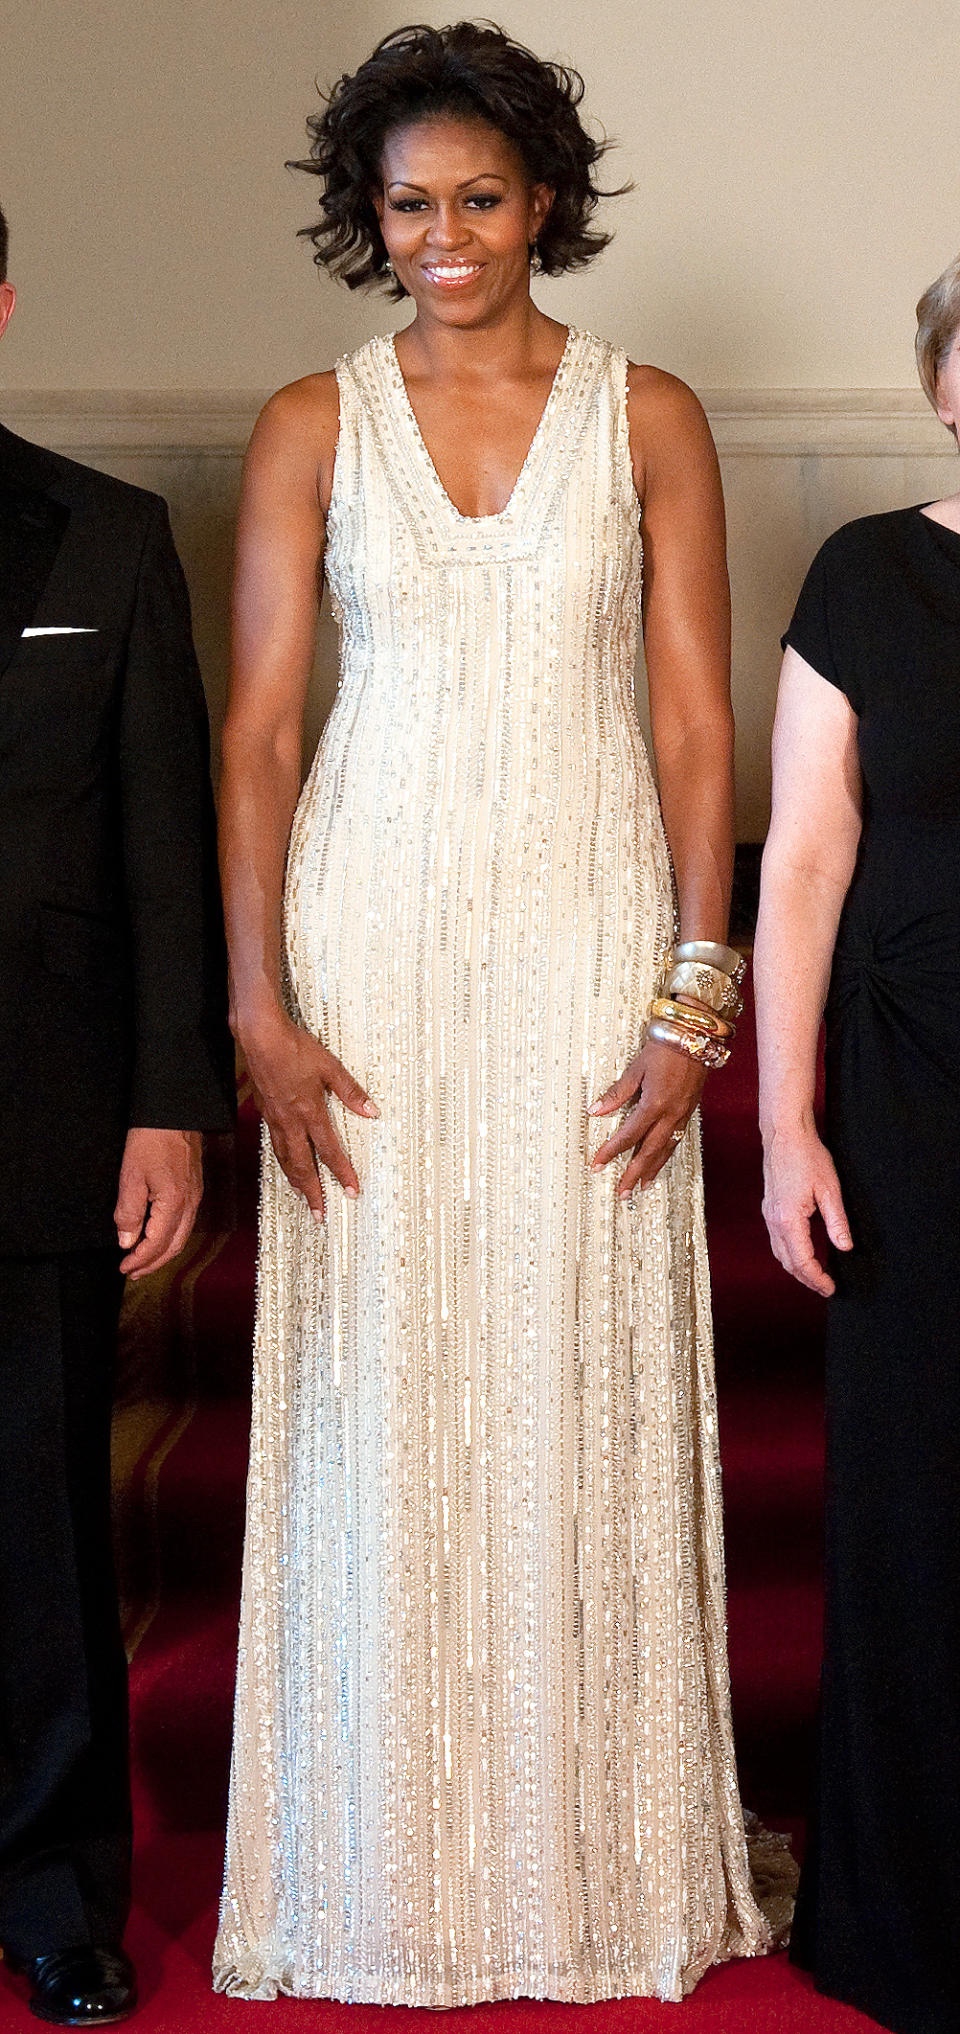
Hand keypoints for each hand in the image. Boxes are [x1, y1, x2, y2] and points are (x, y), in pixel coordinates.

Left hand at [115, 1127, 203, 1278]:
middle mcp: (190, 1203)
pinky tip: (160, 1236)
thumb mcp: (131, 1176)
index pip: (156, 1244)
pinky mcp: (194, 1188)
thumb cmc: (153, 1138)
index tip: (124, 1268)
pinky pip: (186, 1223)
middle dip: (153, 1263)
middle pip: (174, 1246)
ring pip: (182, 1236)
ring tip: (145, 1260)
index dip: (139, 1260)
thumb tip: (127, 1241)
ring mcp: (195, 1196)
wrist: (174, 1112)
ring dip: (163, 1252)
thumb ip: (129, 1213)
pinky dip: (172, 1237)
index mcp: (174, 1203)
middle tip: (133, 1272)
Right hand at [241, 1007, 377, 1221]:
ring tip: (302, 1196)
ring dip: (295, 1180)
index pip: (329, 1150)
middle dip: (312, 1192)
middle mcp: (291, 1121)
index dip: (342, 1173)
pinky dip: (281, 1160)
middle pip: (302, 1165)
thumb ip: (350, 1091)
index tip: (351, 1192)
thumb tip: (371, 1111)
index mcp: (310, 1111)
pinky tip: (284, 1162)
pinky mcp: (265, 1111)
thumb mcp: (330, 1067)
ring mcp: (275, 1118)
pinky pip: (273, 1144)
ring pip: (285, 1158)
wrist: (260, 1037)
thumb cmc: (295, 1048)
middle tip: (319, 1214)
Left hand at [588, 1037, 705, 1196]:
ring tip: (642, 1186)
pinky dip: (667, 1154)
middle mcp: (671, 1114)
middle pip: (649, 1151)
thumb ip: (617, 1093)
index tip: (597, 1165)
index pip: (628, 1136)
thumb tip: (596, 1111)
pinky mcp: (690, 1111)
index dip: (611, 1152)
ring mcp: (683, 1114)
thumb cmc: (664, 1046)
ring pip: (666, 1149)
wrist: (697, 1035)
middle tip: (622, 1193)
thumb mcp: (636, 1067)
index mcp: (654, 1104)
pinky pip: (677, 1139)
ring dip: (653, 1169)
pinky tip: (660, 1161)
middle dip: (634, 1173)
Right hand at [761, 1124, 852, 1295]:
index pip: (803, 1260)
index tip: (830, 1288)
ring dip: (796, 1268)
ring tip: (815, 1276)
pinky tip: (801, 1252)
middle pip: (787, 1262)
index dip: (817, 1278)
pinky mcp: (769, 1207)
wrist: (784, 1134)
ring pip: (779, 1252)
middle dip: (806, 1279)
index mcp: (788, 1219)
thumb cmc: (807, 1157)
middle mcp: (773, 1220)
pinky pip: (776, 1240)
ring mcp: (768, 1214)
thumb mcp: (830, 1190)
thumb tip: (845, 1247)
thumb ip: (837, 1222)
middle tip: (825, 1288)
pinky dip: (789, 1253)